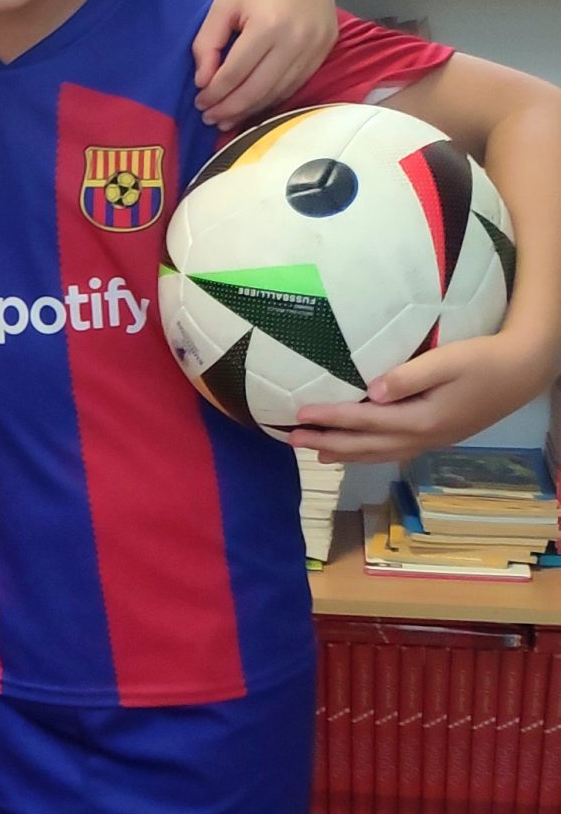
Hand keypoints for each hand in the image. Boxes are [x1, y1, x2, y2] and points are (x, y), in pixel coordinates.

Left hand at [191, 0, 336, 130]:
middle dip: (230, 108)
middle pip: (258, 89)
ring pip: (280, 91)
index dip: (214, 94)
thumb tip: (203, 83)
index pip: (235, 74)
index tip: (199, 103)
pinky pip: (298, 81)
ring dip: (252, 109)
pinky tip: (255, 102)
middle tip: (210, 118)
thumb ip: (206, 44)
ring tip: (228, 117)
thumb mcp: (222, 4)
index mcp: (267, 25)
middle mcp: (296, 39)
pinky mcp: (326, 45)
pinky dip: (275, 96)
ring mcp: (315, 44)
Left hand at [291, 333, 547, 464]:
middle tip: (291, 440)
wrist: (522, 373)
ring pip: (377, 453)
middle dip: (326, 442)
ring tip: (315, 453)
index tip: (299, 416)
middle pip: (364, 445)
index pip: (364, 421)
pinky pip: (391, 452)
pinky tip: (357, 451)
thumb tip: (371, 392)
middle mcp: (421, 437)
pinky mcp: (435, 437)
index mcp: (420, 419)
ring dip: (344, 453)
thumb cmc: (484, 359)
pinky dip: (367, 454)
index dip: (330, 419)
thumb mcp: (448, 361)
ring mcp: (429, 441)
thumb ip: (408, 377)